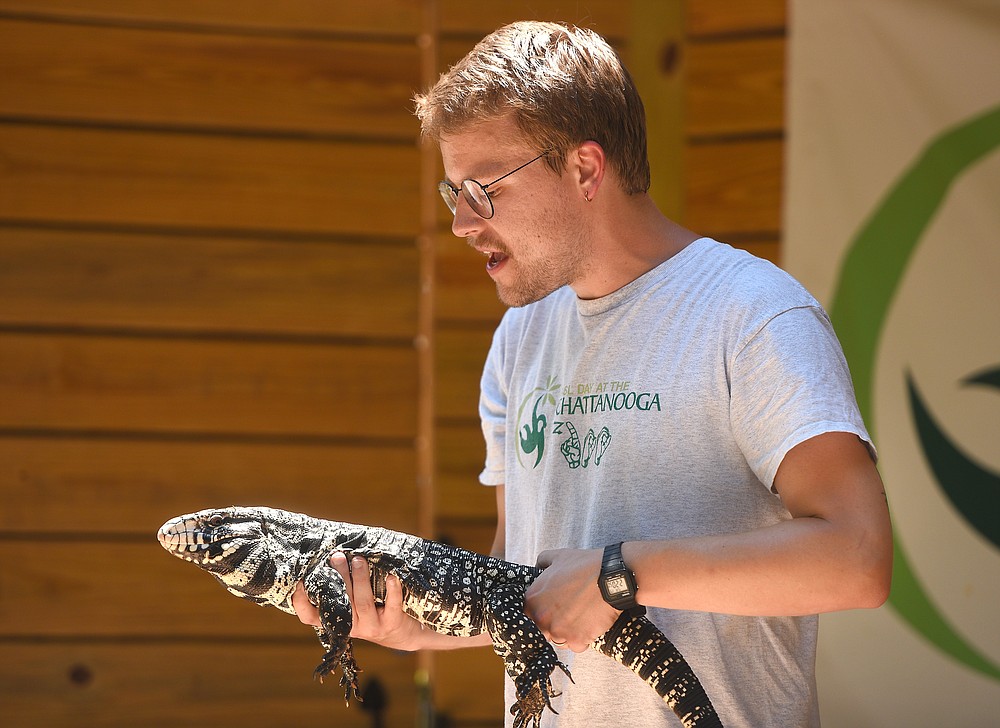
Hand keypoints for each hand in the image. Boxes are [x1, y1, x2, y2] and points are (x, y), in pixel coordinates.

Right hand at [291, 553, 424, 650]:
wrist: (401, 633)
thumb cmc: (373, 610)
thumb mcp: (353, 604)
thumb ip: (340, 588)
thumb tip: (330, 556)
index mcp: (336, 620)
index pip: (311, 616)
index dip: (301, 602)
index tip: (299, 582)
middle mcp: (351, 626)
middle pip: (341, 601)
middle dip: (339, 576)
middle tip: (337, 557)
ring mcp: (371, 626)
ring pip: (363, 602)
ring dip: (360, 579)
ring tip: (359, 560)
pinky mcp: (392, 623)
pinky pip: (392, 606)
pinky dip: (392, 591)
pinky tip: (391, 577)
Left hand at [524, 548, 619, 652]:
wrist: (609, 577)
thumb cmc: (584, 566)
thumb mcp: (557, 557)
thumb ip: (542, 562)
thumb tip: (538, 567)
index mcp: (533, 600)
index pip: (528, 615)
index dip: (541, 611)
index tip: (552, 608)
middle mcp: (542, 618)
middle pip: (543, 629)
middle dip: (553, 623)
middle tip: (568, 612)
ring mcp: (559, 631)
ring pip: (559, 639)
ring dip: (567, 632)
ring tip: (580, 617)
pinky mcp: (577, 640)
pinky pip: (576, 646)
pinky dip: (582, 639)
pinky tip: (588, 624)